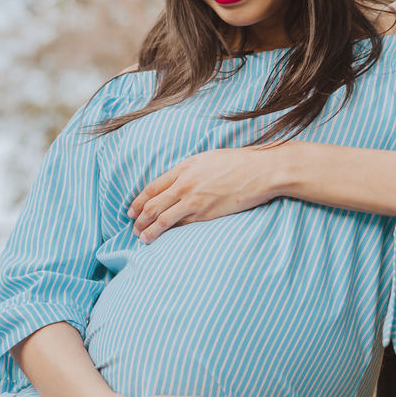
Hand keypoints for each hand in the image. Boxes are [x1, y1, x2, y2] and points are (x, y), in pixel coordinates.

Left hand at [128, 146, 293, 242]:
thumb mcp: (210, 158)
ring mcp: (195, 200)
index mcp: (185, 168)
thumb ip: (193, 170)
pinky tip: (164, 238)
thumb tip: (182, 180)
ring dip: (149, 230)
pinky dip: (170, 232)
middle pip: (153, 204)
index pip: (153, 187)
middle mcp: (185, 184)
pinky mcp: (206, 213)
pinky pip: (182, 224)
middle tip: (134, 227)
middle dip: (140, 218)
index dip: (139, 201)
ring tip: (142, 238)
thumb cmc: (241, 163)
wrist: (263, 171)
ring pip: (163, 217)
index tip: (132, 210)